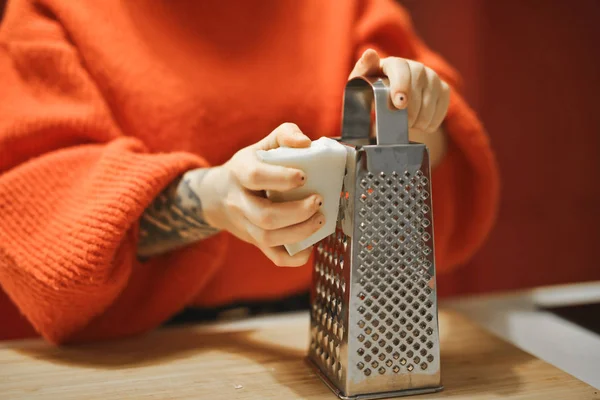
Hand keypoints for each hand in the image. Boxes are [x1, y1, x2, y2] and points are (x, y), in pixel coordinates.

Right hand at [197, 123, 322, 266]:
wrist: (218, 196)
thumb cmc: (249, 166)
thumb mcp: (262, 145)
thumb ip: (284, 135)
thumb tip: (306, 143)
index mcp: (240, 172)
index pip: (256, 176)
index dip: (280, 178)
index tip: (303, 176)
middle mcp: (239, 201)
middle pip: (265, 215)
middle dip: (297, 212)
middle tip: (318, 201)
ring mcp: (246, 225)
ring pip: (268, 238)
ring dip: (299, 232)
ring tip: (320, 219)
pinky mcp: (256, 242)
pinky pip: (273, 256)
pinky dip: (294, 257)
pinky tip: (310, 246)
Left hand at [350, 49, 449, 134]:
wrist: (390, 107)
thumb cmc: (372, 93)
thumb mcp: (360, 84)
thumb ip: (362, 70)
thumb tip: (370, 53)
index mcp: (392, 64)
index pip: (400, 68)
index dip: (402, 85)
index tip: (399, 104)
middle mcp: (414, 66)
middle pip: (418, 84)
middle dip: (411, 109)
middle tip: (404, 123)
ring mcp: (431, 76)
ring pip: (431, 98)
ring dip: (421, 117)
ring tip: (410, 125)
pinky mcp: (442, 88)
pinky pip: (442, 105)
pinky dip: (433, 120)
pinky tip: (422, 124)